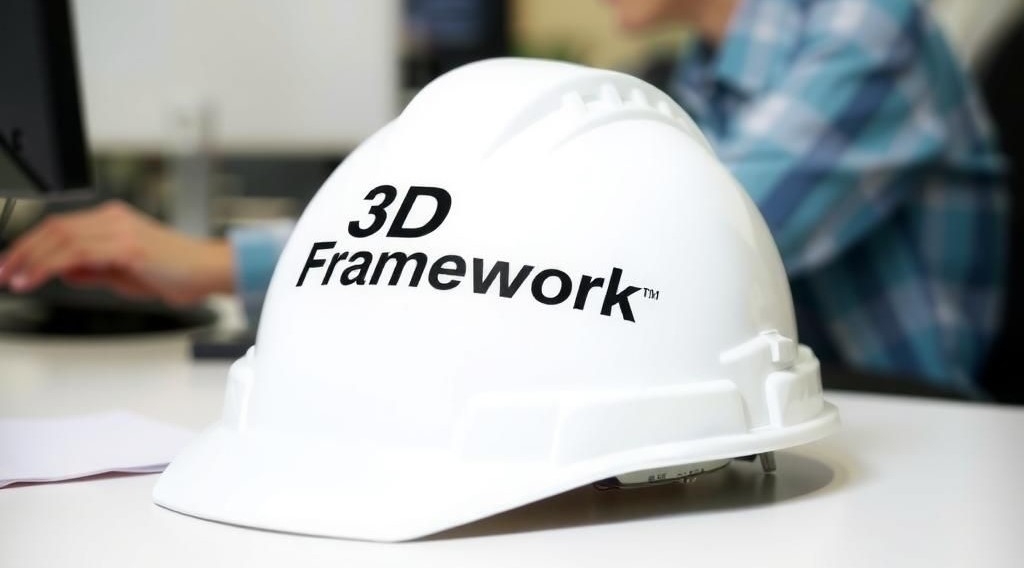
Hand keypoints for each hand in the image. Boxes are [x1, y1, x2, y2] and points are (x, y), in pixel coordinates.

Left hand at [0, 201, 233, 304]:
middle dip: (22, 251)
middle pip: (54, 227)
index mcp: (113, 220)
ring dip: (31, 259)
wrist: (208, 272)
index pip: (60, 226)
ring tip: (14, 279)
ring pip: (61, 237)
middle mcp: (114, 219)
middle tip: (4, 272)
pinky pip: (78, 252)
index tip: (11, 264)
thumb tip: (66, 272)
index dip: (29, 245)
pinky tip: (36, 278)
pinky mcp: (127, 246)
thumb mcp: (125, 273)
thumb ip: (94, 270)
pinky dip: (50, 265)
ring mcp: (120, 230)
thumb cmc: (177, 273)